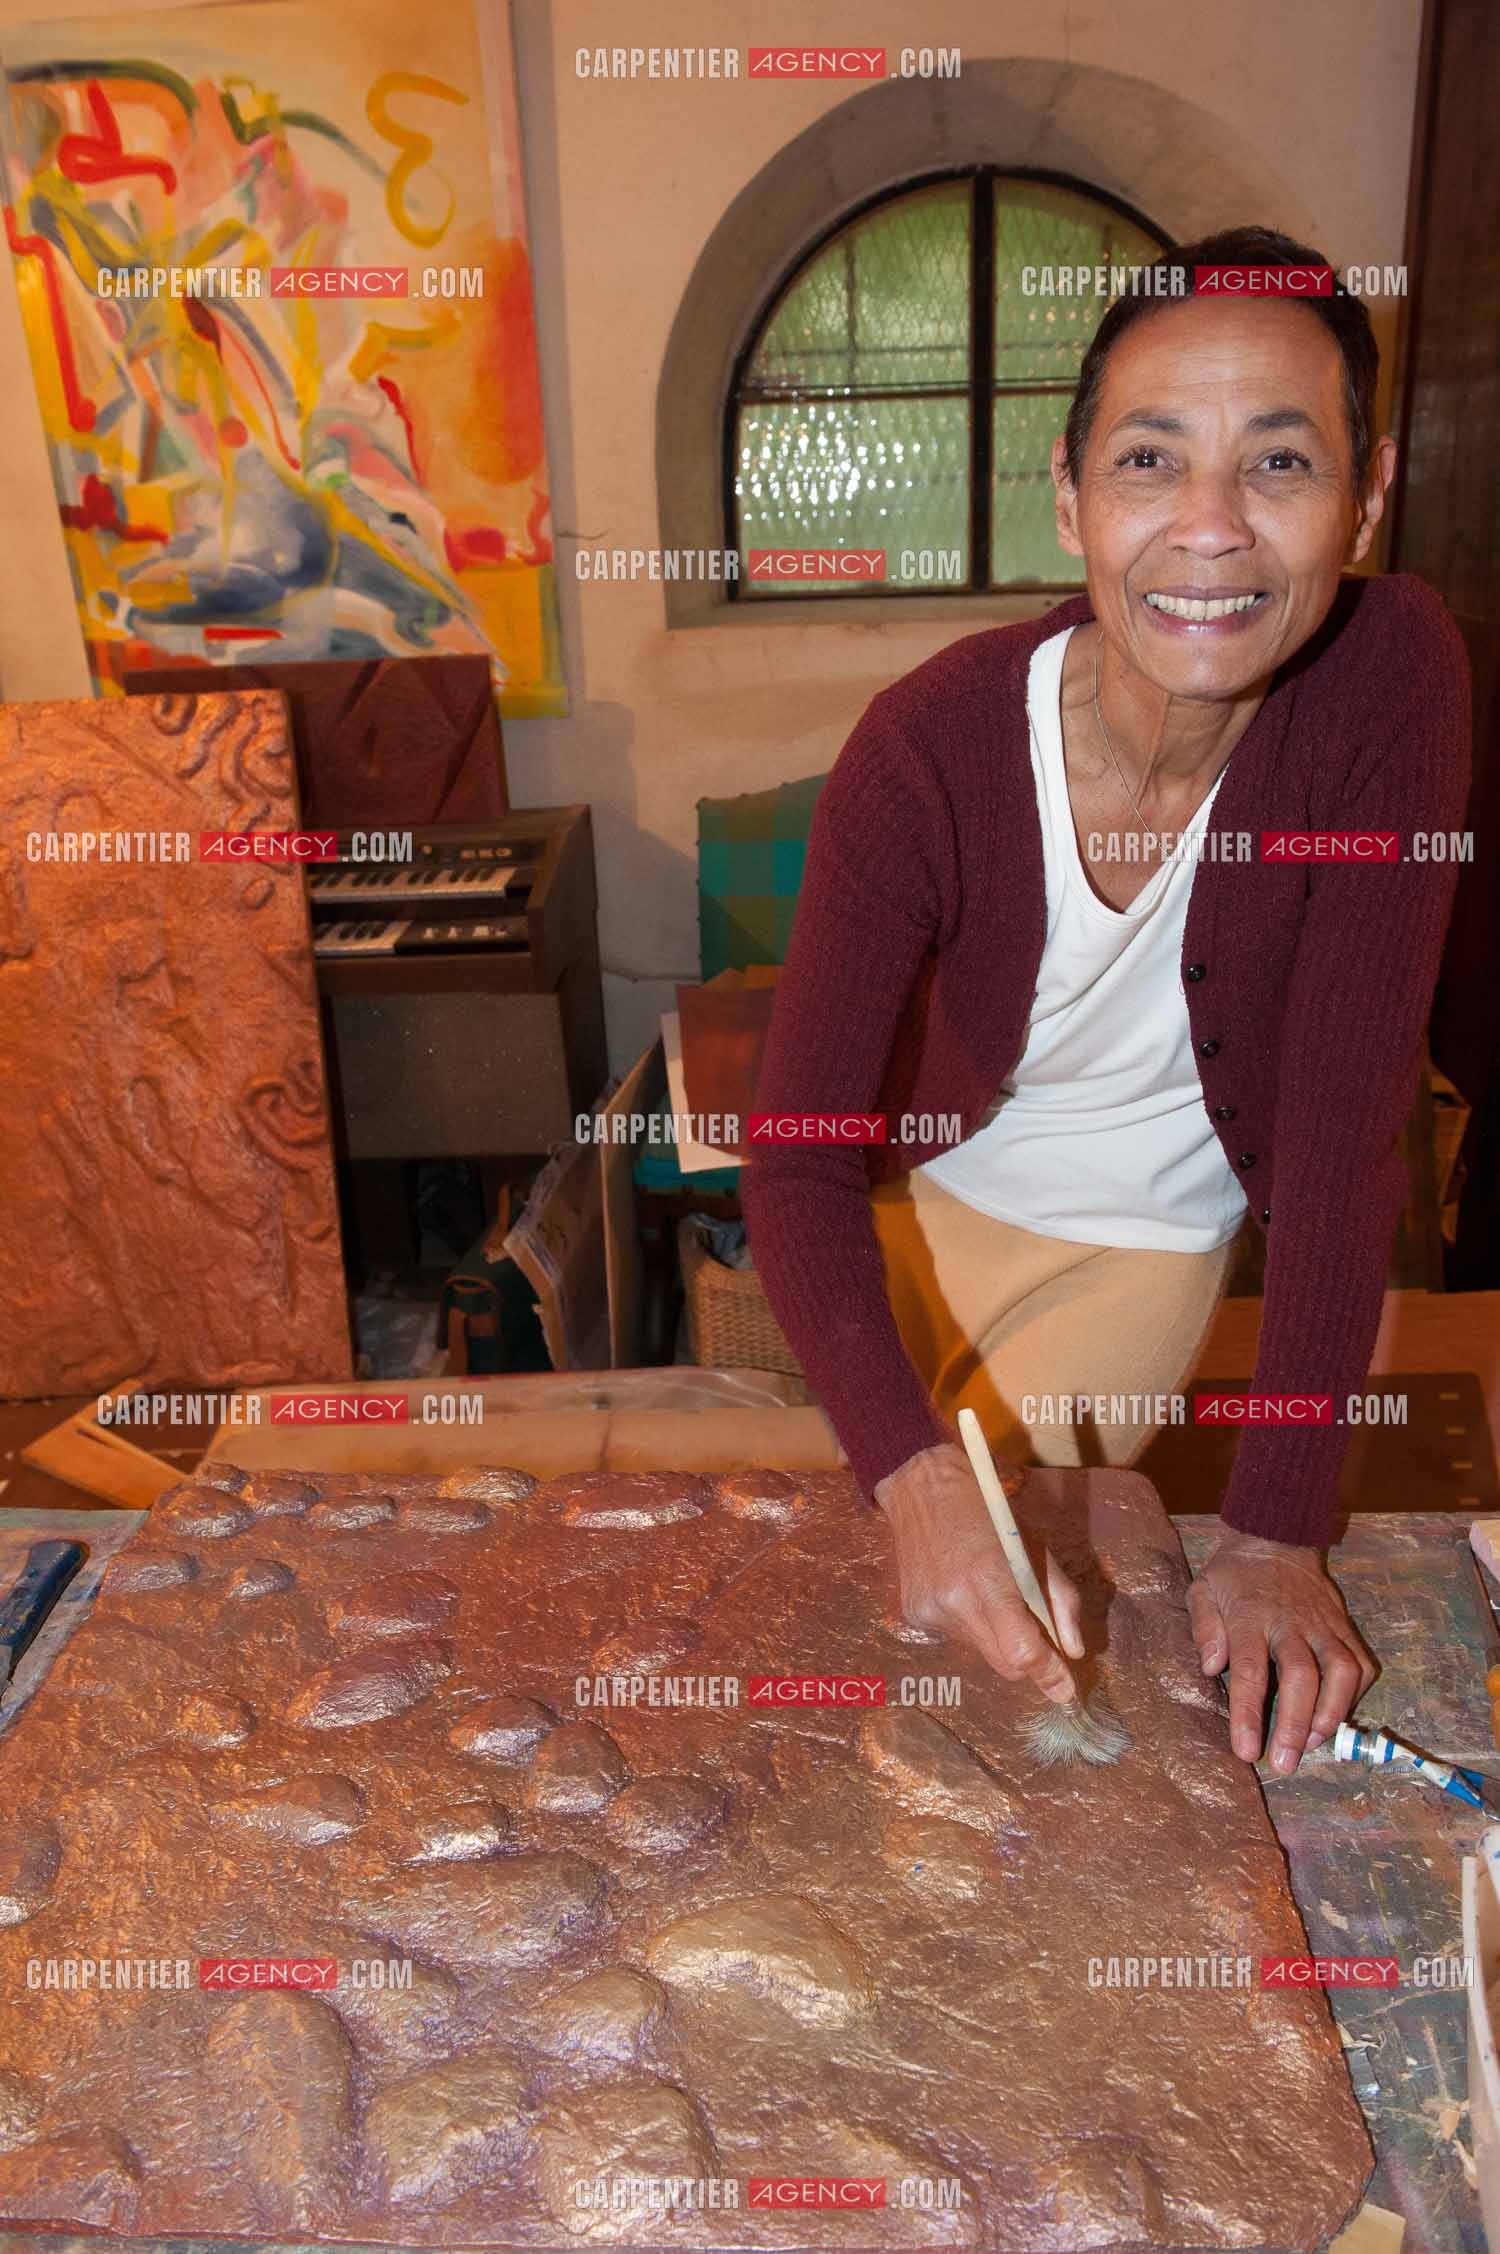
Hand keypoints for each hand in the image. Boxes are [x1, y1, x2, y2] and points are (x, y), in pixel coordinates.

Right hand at [873, 1441, 1084, 1703]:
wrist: (923, 1489)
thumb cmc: (989, 1512)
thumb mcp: (1036, 1546)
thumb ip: (1061, 1600)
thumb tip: (1074, 1650)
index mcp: (989, 1581)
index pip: (1022, 1651)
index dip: (1048, 1675)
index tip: (1065, 1691)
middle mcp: (956, 1603)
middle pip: (1004, 1664)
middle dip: (1028, 1660)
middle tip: (1040, 1637)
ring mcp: (931, 1612)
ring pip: (981, 1652)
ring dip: (998, 1637)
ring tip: (992, 1595)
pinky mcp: (914, 1614)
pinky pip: (957, 1637)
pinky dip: (971, 1625)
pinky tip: (964, 1590)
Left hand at [1187, 1526, 1376, 1772]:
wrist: (1277, 1538)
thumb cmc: (1234, 1576)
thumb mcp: (1203, 1590)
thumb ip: (1204, 1627)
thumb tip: (1212, 1667)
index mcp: (1251, 1616)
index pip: (1251, 1670)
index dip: (1250, 1714)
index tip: (1247, 1752)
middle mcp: (1291, 1623)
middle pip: (1301, 1677)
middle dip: (1295, 1725)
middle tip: (1285, 1764)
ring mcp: (1324, 1625)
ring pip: (1341, 1671)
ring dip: (1331, 1713)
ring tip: (1313, 1745)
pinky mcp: (1345, 1627)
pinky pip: (1361, 1665)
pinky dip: (1355, 1696)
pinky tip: (1336, 1717)